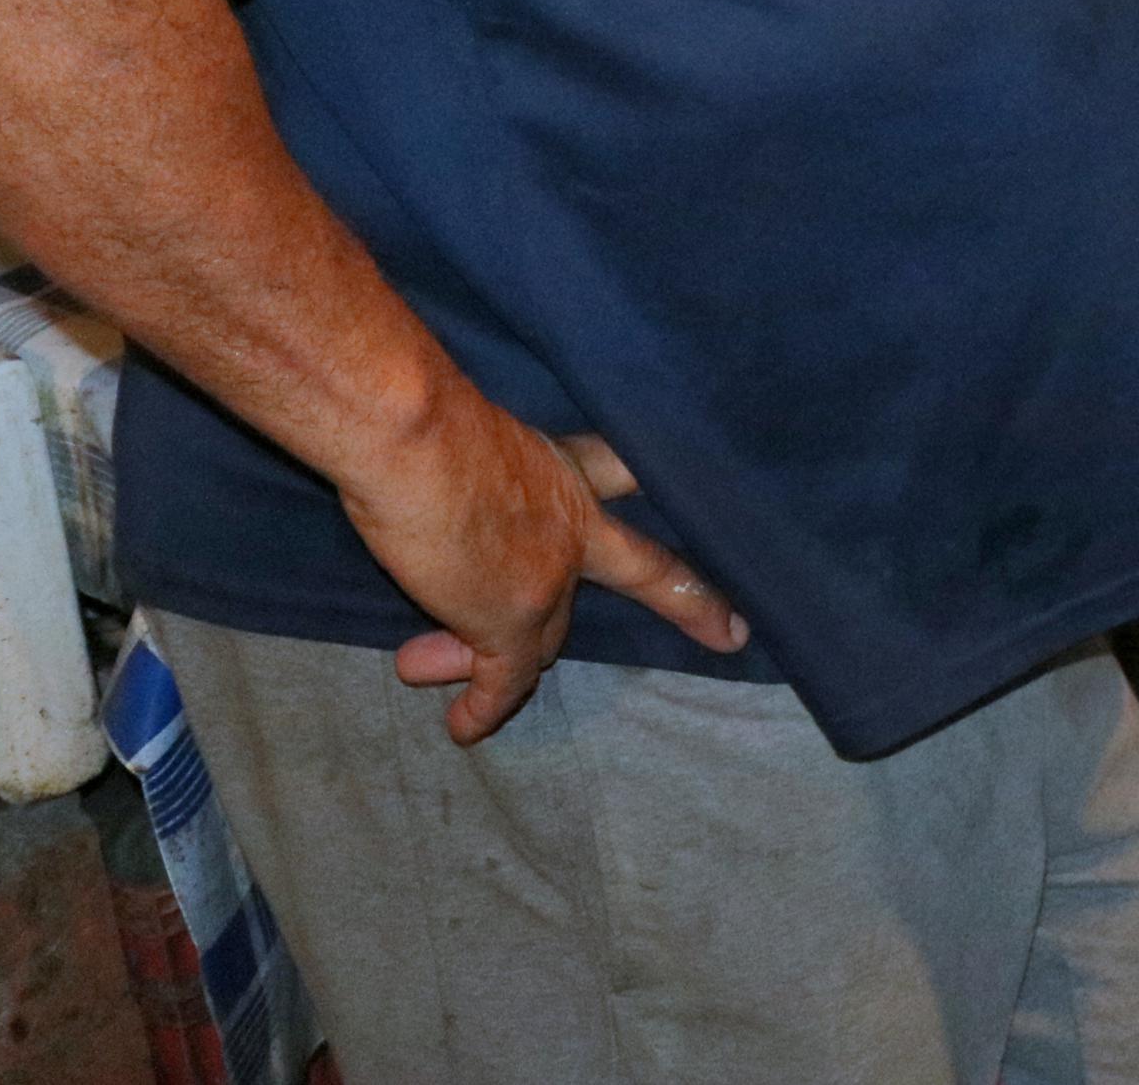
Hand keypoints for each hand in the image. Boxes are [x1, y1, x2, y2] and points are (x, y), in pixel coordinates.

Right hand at [335, 393, 747, 744]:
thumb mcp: (473, 433)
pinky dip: (484, 704)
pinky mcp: (513, 621)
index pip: (636, 477)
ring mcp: (552, 576)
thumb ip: (479, 471)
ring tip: (421, 665)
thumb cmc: (419, 413)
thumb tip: (431, 486)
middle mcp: (576, 521)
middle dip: (672, 600)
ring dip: (486, 653)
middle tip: (731, 629)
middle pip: (627, 570)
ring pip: (544, 634)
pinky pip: (506, 678)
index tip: (726, 503)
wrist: (408, 437)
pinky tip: (466, 726)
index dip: (679, 491)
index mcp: (566, 468)